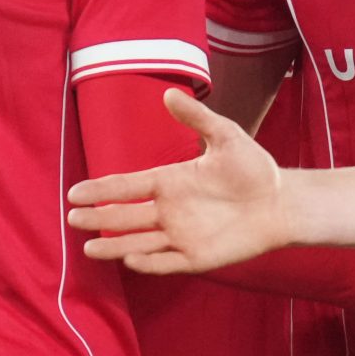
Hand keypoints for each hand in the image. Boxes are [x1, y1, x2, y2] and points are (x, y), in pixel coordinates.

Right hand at [68, 90, 287, 271]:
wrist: (282, 202)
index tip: (75, 192)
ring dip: (114, 246)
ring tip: (87, 248)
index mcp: (170, 181)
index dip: (101, 190)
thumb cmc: (255, 169)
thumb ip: (197, 118)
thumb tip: (169, 93)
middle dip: (98, 217)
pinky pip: (166, 262)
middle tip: (72, 218)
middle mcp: (169, 210)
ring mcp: (181, 235)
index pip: (126, 187)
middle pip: (125, 216)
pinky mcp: (197, 257)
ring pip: (138, 243)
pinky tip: (130, 260)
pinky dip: (148, 263)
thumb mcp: (226, 136)